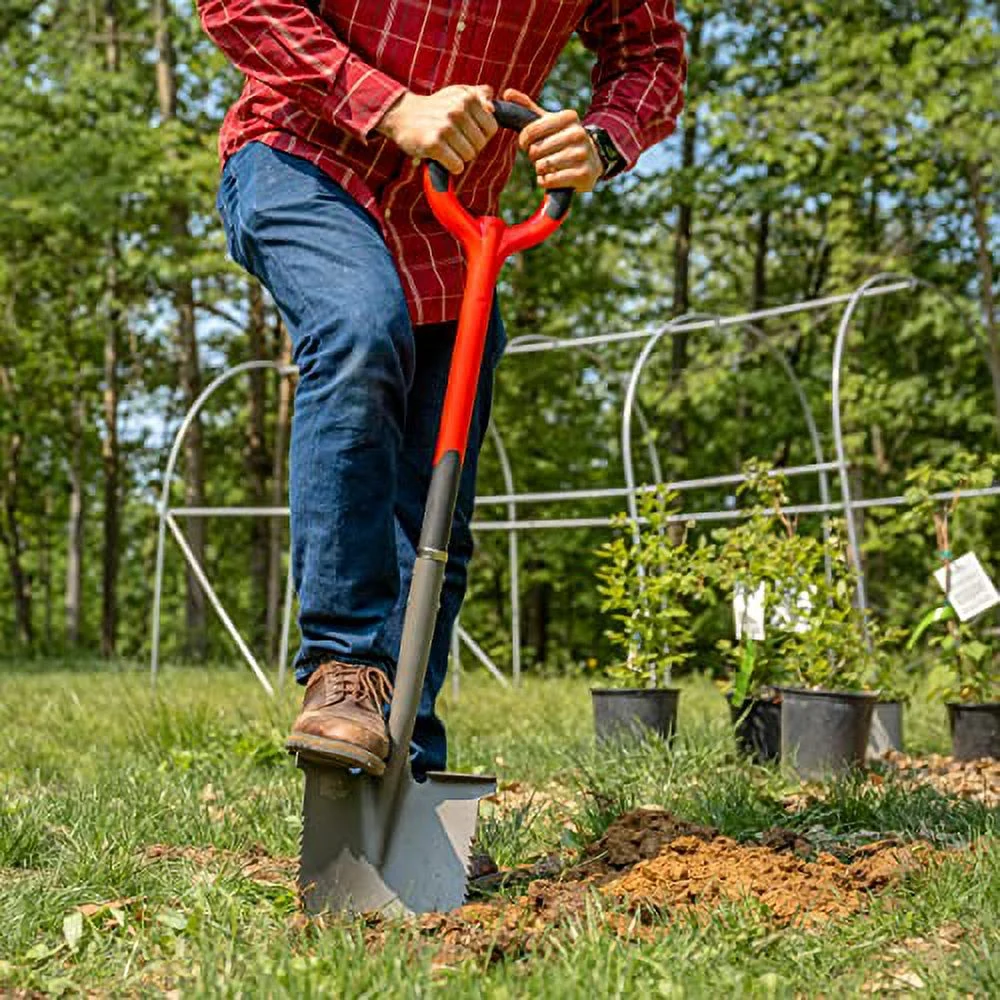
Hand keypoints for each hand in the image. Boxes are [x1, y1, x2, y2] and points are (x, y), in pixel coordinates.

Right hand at [376, 85, 497, 174]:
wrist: (402, 115)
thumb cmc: (435, 107)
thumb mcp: (457, 93)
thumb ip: (479, 95)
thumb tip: (492, 106)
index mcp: (467, 98)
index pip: (491, 128)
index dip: (481, 134)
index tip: (467, 131)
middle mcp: (457, 110)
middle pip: (480, 144)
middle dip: (469, 146)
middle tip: (453, 140)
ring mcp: (445, 127)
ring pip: (469, 156)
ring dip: (458, 157)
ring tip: (446, 146)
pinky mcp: (433, 143)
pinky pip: (456, 165)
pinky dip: (451, 166)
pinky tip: (442, 157)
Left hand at [503, 88, 602, 192]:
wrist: (592, 159)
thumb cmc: (562, 139)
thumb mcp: (548, 121)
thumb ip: (527, 108)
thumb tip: (507, 93)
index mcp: (569, 117)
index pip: (531, 131)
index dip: (524, 141)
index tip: (526, 144)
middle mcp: (578, 133)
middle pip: (536, 150)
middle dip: (534, 156)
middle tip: (541, 156)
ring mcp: (582, 154)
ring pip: (543, 166)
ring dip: (540, 170)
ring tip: (549, 166)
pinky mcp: (583, 174)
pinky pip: (552, 180)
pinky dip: (546, 181)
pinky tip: (552, 177)